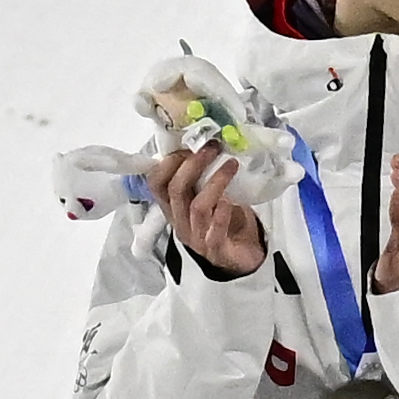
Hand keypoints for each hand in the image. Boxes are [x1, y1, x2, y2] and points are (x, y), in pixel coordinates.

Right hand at [152, 140, 267, 279]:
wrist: (243, 258)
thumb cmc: (226, 222)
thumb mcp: (210, 196)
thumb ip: (204, 176)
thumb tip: (211, 141)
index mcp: (174, 207)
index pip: (155, 184)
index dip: (168, 162)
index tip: (189, 144)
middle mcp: (180, 221)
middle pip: (176, 190)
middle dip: (192, 165)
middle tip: (212, 147)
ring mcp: (197, 237)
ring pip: (197, 207)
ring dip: (214, 182)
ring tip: (231, 164)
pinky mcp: (216, 250)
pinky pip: (214, 231)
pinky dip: (222, 212)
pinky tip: (231, 199)